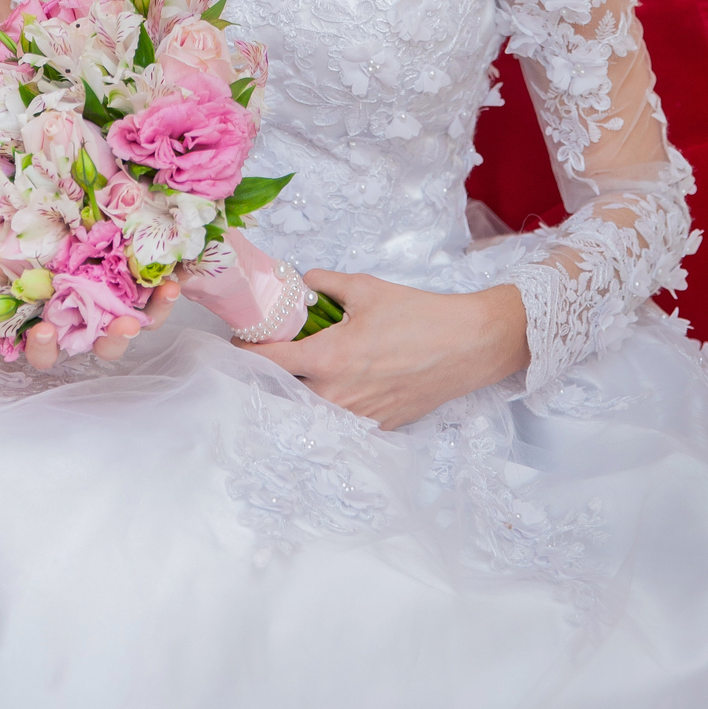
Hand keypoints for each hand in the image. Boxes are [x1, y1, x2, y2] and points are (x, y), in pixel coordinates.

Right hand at [0, 279, 180, 369]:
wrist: (61, 247)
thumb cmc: (26, 276)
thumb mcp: (1, 297)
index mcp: (51, 331)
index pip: (45, 351)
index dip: (43, 346)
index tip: (43, 331)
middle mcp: (84, 327)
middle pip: (100, 344)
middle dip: (111, 339)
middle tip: (122, 326)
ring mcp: (112, 313)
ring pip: (132, 326)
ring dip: (145, 319)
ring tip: (154, 306)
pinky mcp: (137, 296)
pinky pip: (154, 302)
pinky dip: (164, 296)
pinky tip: (174, 280)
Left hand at [240, 270, 528, 429]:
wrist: (468, 346)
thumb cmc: (418, 315)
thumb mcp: (365, 287)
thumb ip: (325, 283)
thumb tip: (304, 281)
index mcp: (327, 358)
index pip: (267, 363)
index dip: (245, 352)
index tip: (239, 342)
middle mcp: (336, 395)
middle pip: (282, 393)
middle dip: (271, 375)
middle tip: (271, 354)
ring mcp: (356, 417)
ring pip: (309, 410)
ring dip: (299, 392)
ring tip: (302, 370)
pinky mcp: (377, 427)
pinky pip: (339, 420)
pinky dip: (330, 405)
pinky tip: (337, 385)